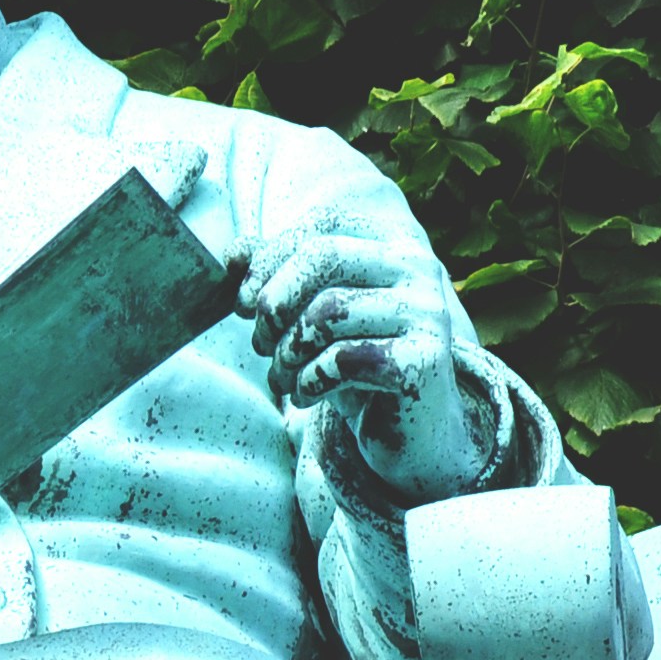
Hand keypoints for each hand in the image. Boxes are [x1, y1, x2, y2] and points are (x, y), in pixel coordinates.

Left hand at [239, 229, 495, 498]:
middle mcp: (416, 268)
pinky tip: (306, 395)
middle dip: (274, 302)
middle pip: (323, 256)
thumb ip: (279, 276)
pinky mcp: (423, 360)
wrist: (411, 434)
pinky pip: (342, 359)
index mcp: (392, 245)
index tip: (242, 305)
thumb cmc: (357, 366)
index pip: (324, 225)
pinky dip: (309, 380)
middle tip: (259, 344)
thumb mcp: (314, 316)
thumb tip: (234, 252)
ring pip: (327, 311)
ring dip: (287, 352)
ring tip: (282, 377)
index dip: (271, 258)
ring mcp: (425, 312)